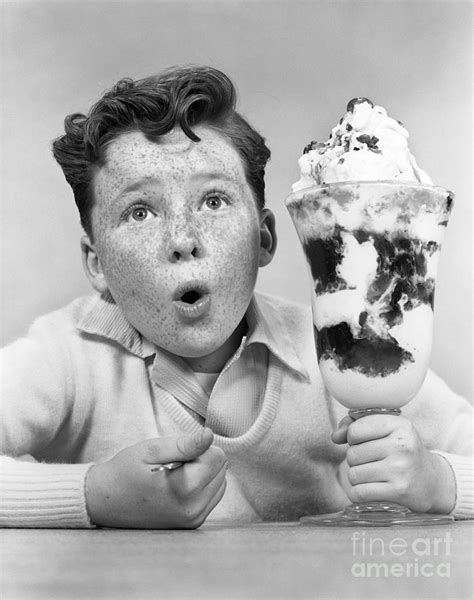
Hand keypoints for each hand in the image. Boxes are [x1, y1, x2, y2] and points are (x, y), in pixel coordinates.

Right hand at [85, 428, 226, 528]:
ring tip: (174, 475)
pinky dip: (201, 486)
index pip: (218, 455)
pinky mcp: (193, 524)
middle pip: (221, 468)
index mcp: (185, 489)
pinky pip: (213, 495)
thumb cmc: (126, 470)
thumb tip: (210, 435)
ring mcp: (194, 519)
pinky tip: (178, 486)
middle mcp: (194, 508)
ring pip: (220, 481)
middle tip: (172, 465)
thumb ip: (184, 444)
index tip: (174, 455)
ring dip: (203, 473)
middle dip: (202, 460)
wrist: (105, 502)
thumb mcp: (152, 450)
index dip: (197, 448)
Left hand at [332, 415, 454, 513]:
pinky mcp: (399, 491)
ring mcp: (401, 469)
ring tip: (374, 475)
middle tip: (373, 462)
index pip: (355, 430)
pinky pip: (359, 493)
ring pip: (353, 474)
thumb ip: (355, 425)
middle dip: (356, 460)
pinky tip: (370, 489)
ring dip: (358, 477)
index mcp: (399, 425)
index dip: (353, 438)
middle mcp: (402, 445)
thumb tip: (335, 437)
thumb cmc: (402, 452)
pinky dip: (358, 493)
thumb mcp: (386, 430)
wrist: (432, 482)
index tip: (365, 442)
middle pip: (352, 454)